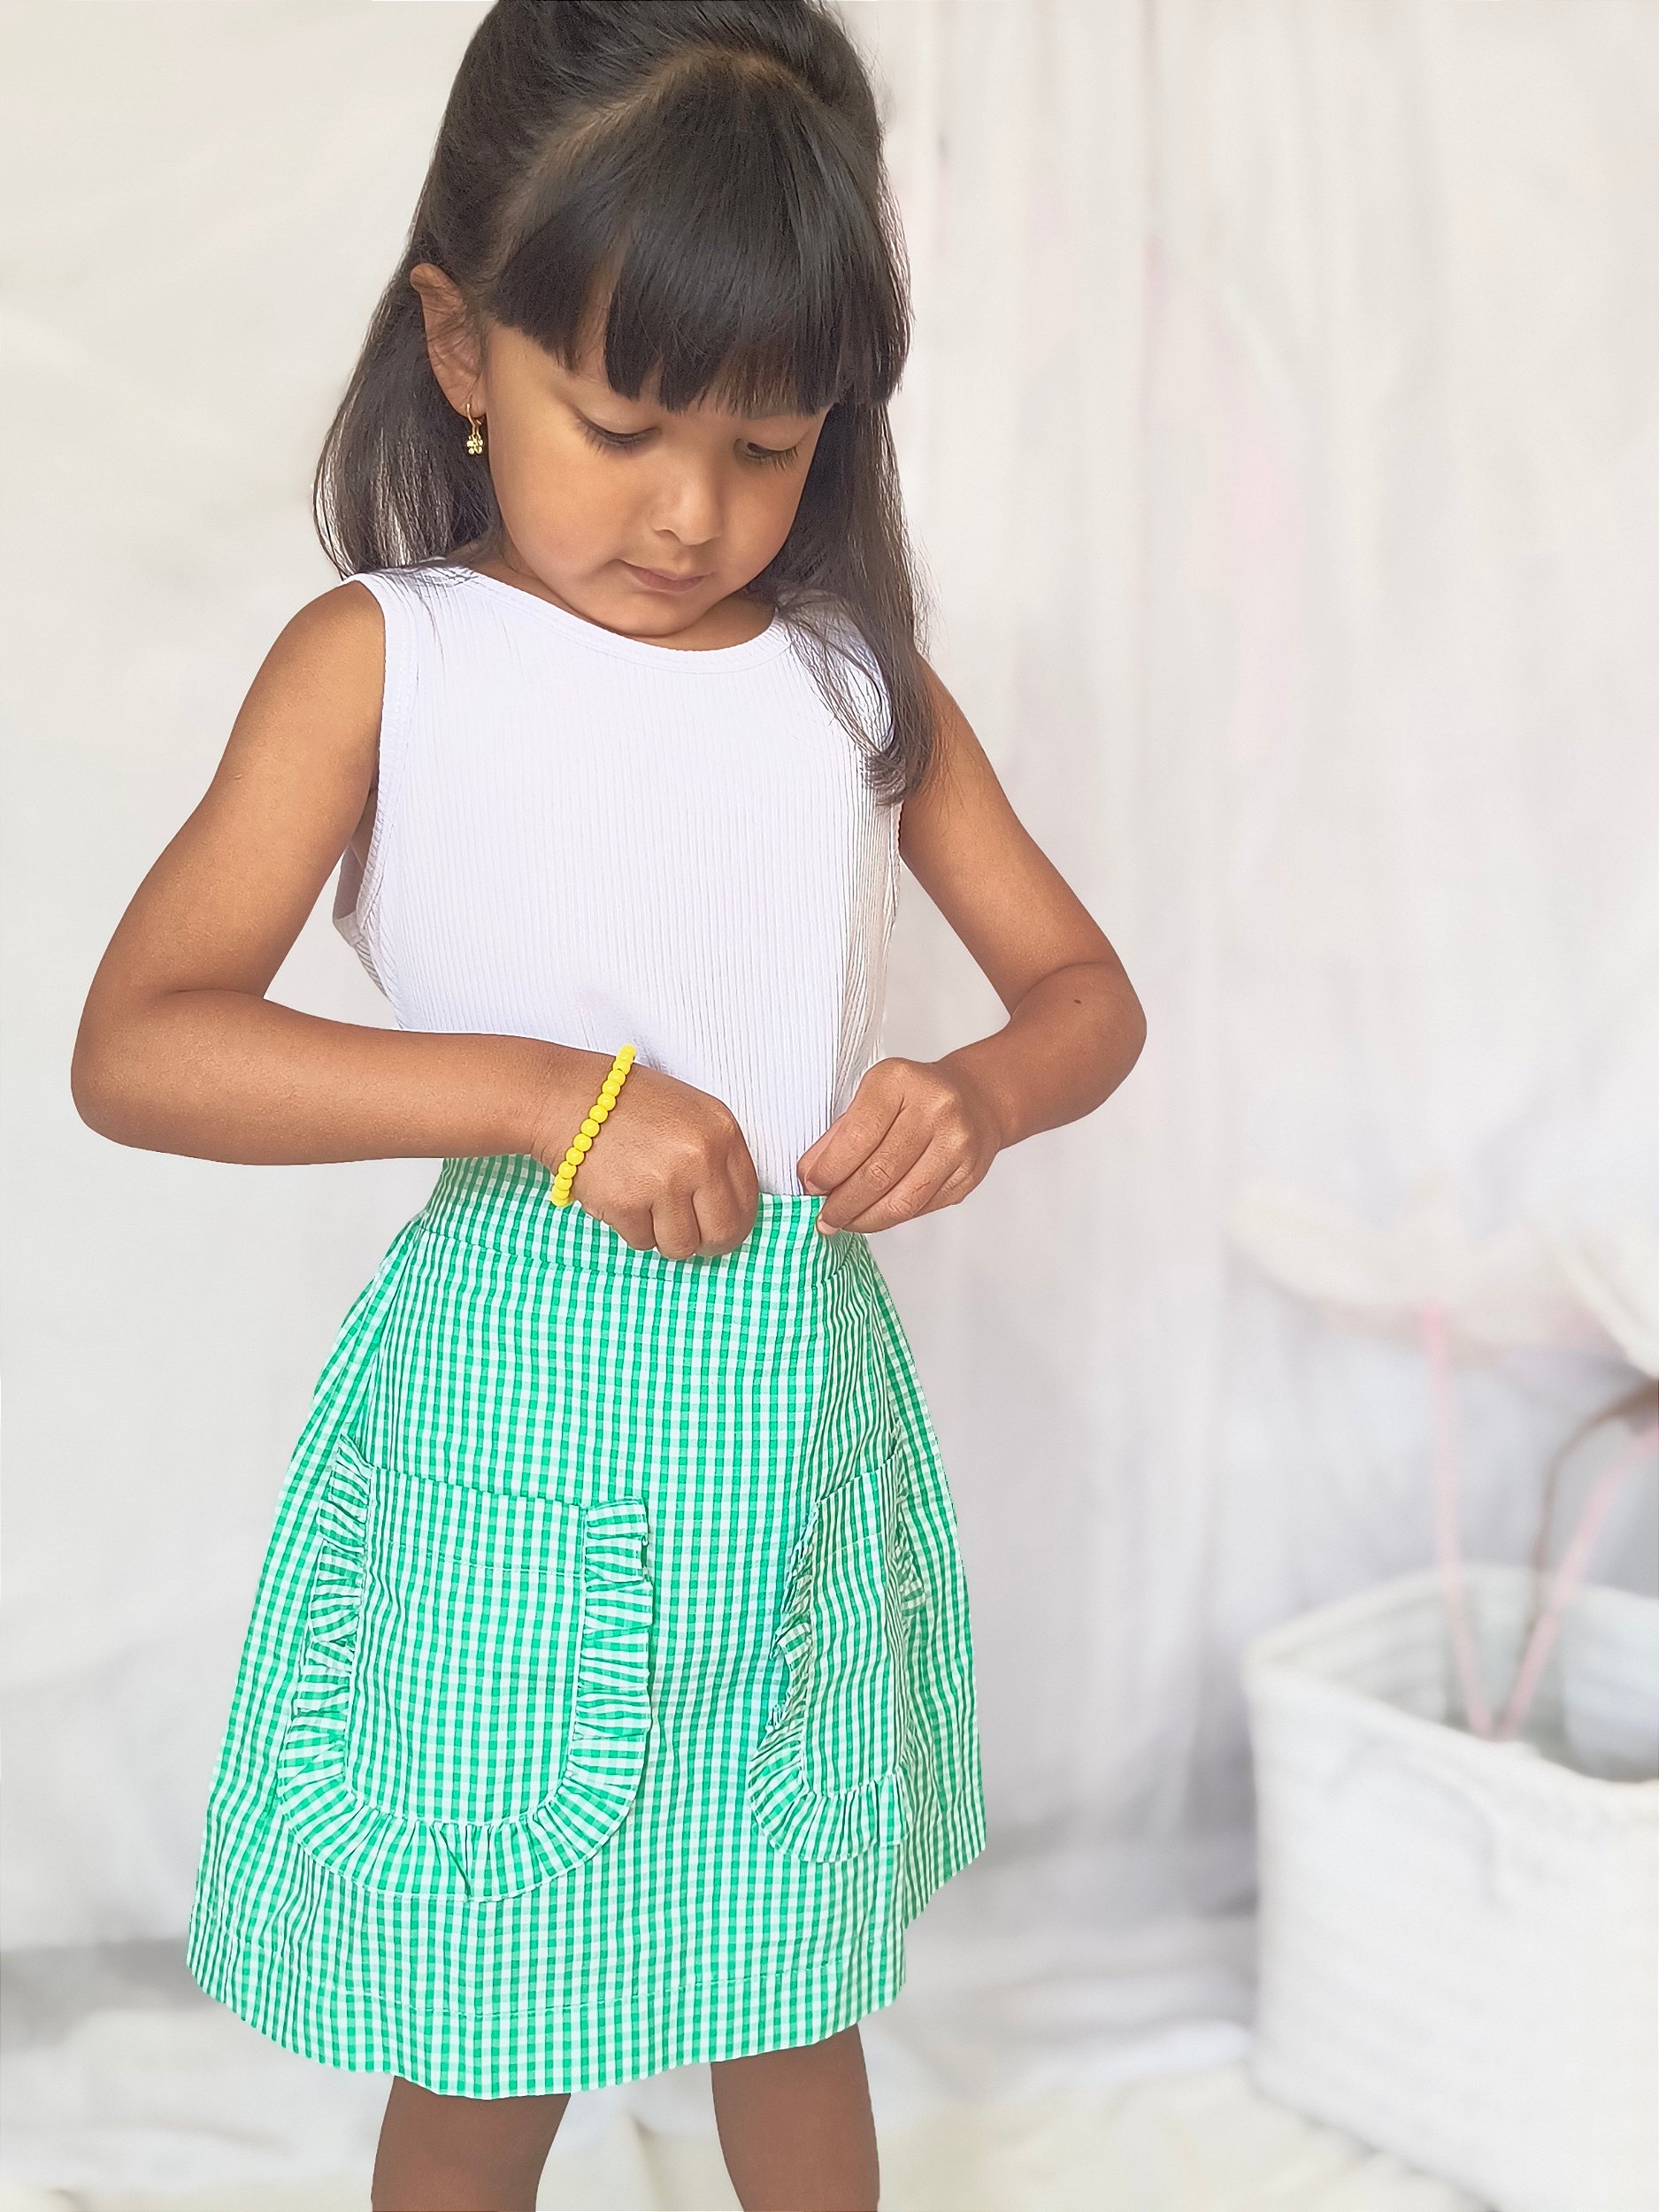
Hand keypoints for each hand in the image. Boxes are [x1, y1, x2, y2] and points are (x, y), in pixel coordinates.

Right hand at [527, 1059, 761, 1258]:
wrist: (566, 1098)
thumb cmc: (628, 1107)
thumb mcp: (689, 1116)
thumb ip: (714, 1158)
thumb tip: (728, 1212)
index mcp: (722, 1131)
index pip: (748, 1201)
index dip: (733, 1222)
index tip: (716, 1228)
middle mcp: (700, 1156)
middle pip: (723, 1233)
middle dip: (705, 1243)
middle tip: (685, 1235)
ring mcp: (664, 1181)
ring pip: (681, 1246)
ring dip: (662, 1236)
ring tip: (644, 1205)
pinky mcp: (627, 1202)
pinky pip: (642, 1242)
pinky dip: (630, 1228)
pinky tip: (619, 1195)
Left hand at [796, 1055, 1002, 1232]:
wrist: (974, 1098)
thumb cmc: (914, 1095)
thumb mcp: (871, 1095)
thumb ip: (839, 1134)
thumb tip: (809, 1177)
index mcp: (901, 1081)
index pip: (858, 1136)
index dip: (829, 1170)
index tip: (811, 1187)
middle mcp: (935, 1109)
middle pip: (879, 1173)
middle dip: (843, 1204)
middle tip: (824, 1217)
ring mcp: (957, 1144)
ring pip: (901, 1201)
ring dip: (864, 1219)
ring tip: (844, 1222)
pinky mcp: (968, 1176)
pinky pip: (921, 1209)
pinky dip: (890, 1218)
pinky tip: (873, 1215)